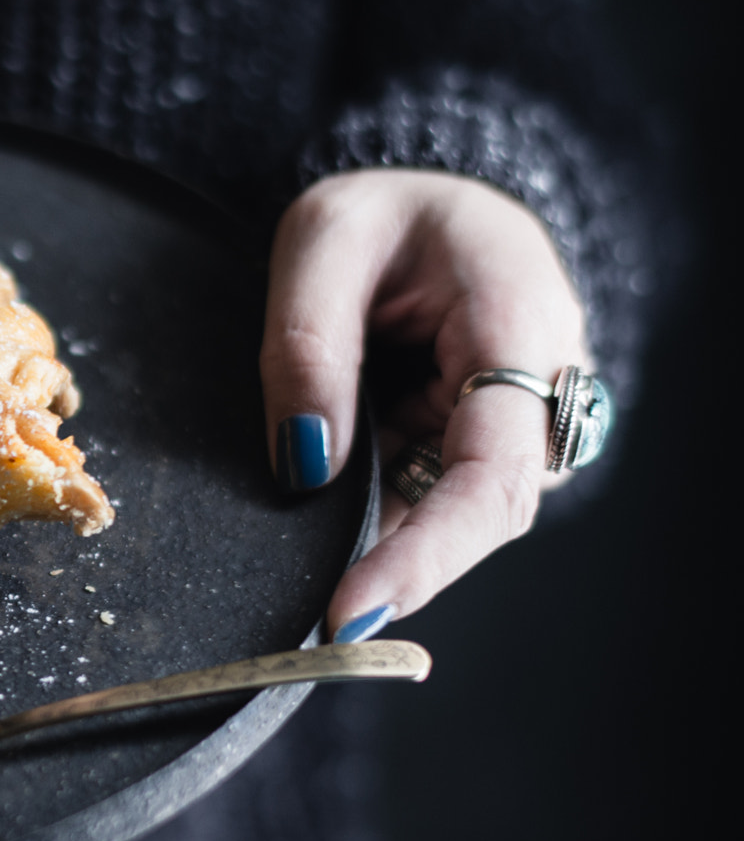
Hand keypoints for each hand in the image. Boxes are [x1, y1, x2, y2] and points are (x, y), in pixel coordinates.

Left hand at [261, 170, 587, 639]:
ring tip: (301, 585)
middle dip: (397, 572)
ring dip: (377, 551)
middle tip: (311, 627)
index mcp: (520, 326)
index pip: (490, 472)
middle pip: (478, 516)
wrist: (432, 213)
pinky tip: (316, 549)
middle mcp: (539, 393)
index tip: (355, 607)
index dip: (427, 552)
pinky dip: (371, 529)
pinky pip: (425, 506)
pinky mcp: (472, 453)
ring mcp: (513, 431)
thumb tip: (304, 463)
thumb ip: (308, 342)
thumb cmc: (386, 216)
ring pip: (448, 520)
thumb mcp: (324, 238)